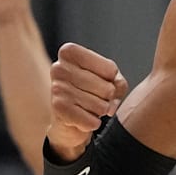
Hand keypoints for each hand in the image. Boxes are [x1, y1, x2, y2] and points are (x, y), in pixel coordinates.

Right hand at [46, 42, 129, 161]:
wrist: (68, 116)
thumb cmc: (91, 90)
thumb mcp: (110, 78)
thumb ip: (119, 84)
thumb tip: (109, 107)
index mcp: (70, 52)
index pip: (111, 69)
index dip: (112, 79)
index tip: (99, 80)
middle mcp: (59, 67)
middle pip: (107, 88)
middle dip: (107, 98)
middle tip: (93, 97)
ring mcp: (56, 88)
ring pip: (101, 106)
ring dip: (100, 111)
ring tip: (87, 107)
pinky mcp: (57, 108)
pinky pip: (92, 121)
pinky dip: (92, 123)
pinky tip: (82, 118)